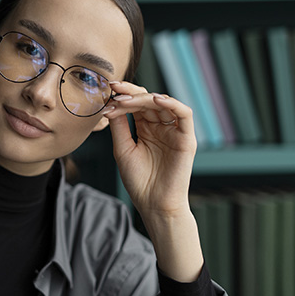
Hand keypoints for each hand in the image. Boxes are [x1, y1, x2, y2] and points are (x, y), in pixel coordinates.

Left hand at [104, 82, 195, 218]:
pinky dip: (172, 103)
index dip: (123, 96)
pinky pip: (184, 114)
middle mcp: (162, 128)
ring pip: (164, 103)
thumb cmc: (139, 181)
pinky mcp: (187, 139)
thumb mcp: (122, 149)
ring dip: (144, 98)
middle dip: (131, 93)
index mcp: (147, 129)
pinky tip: (155, 100)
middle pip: (149, 100)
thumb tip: (111, 103)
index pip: (137, 105)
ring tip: (125, 100)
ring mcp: (175, 132)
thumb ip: (119, 126)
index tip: (107, 91)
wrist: (154, 204)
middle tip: (114, 92)